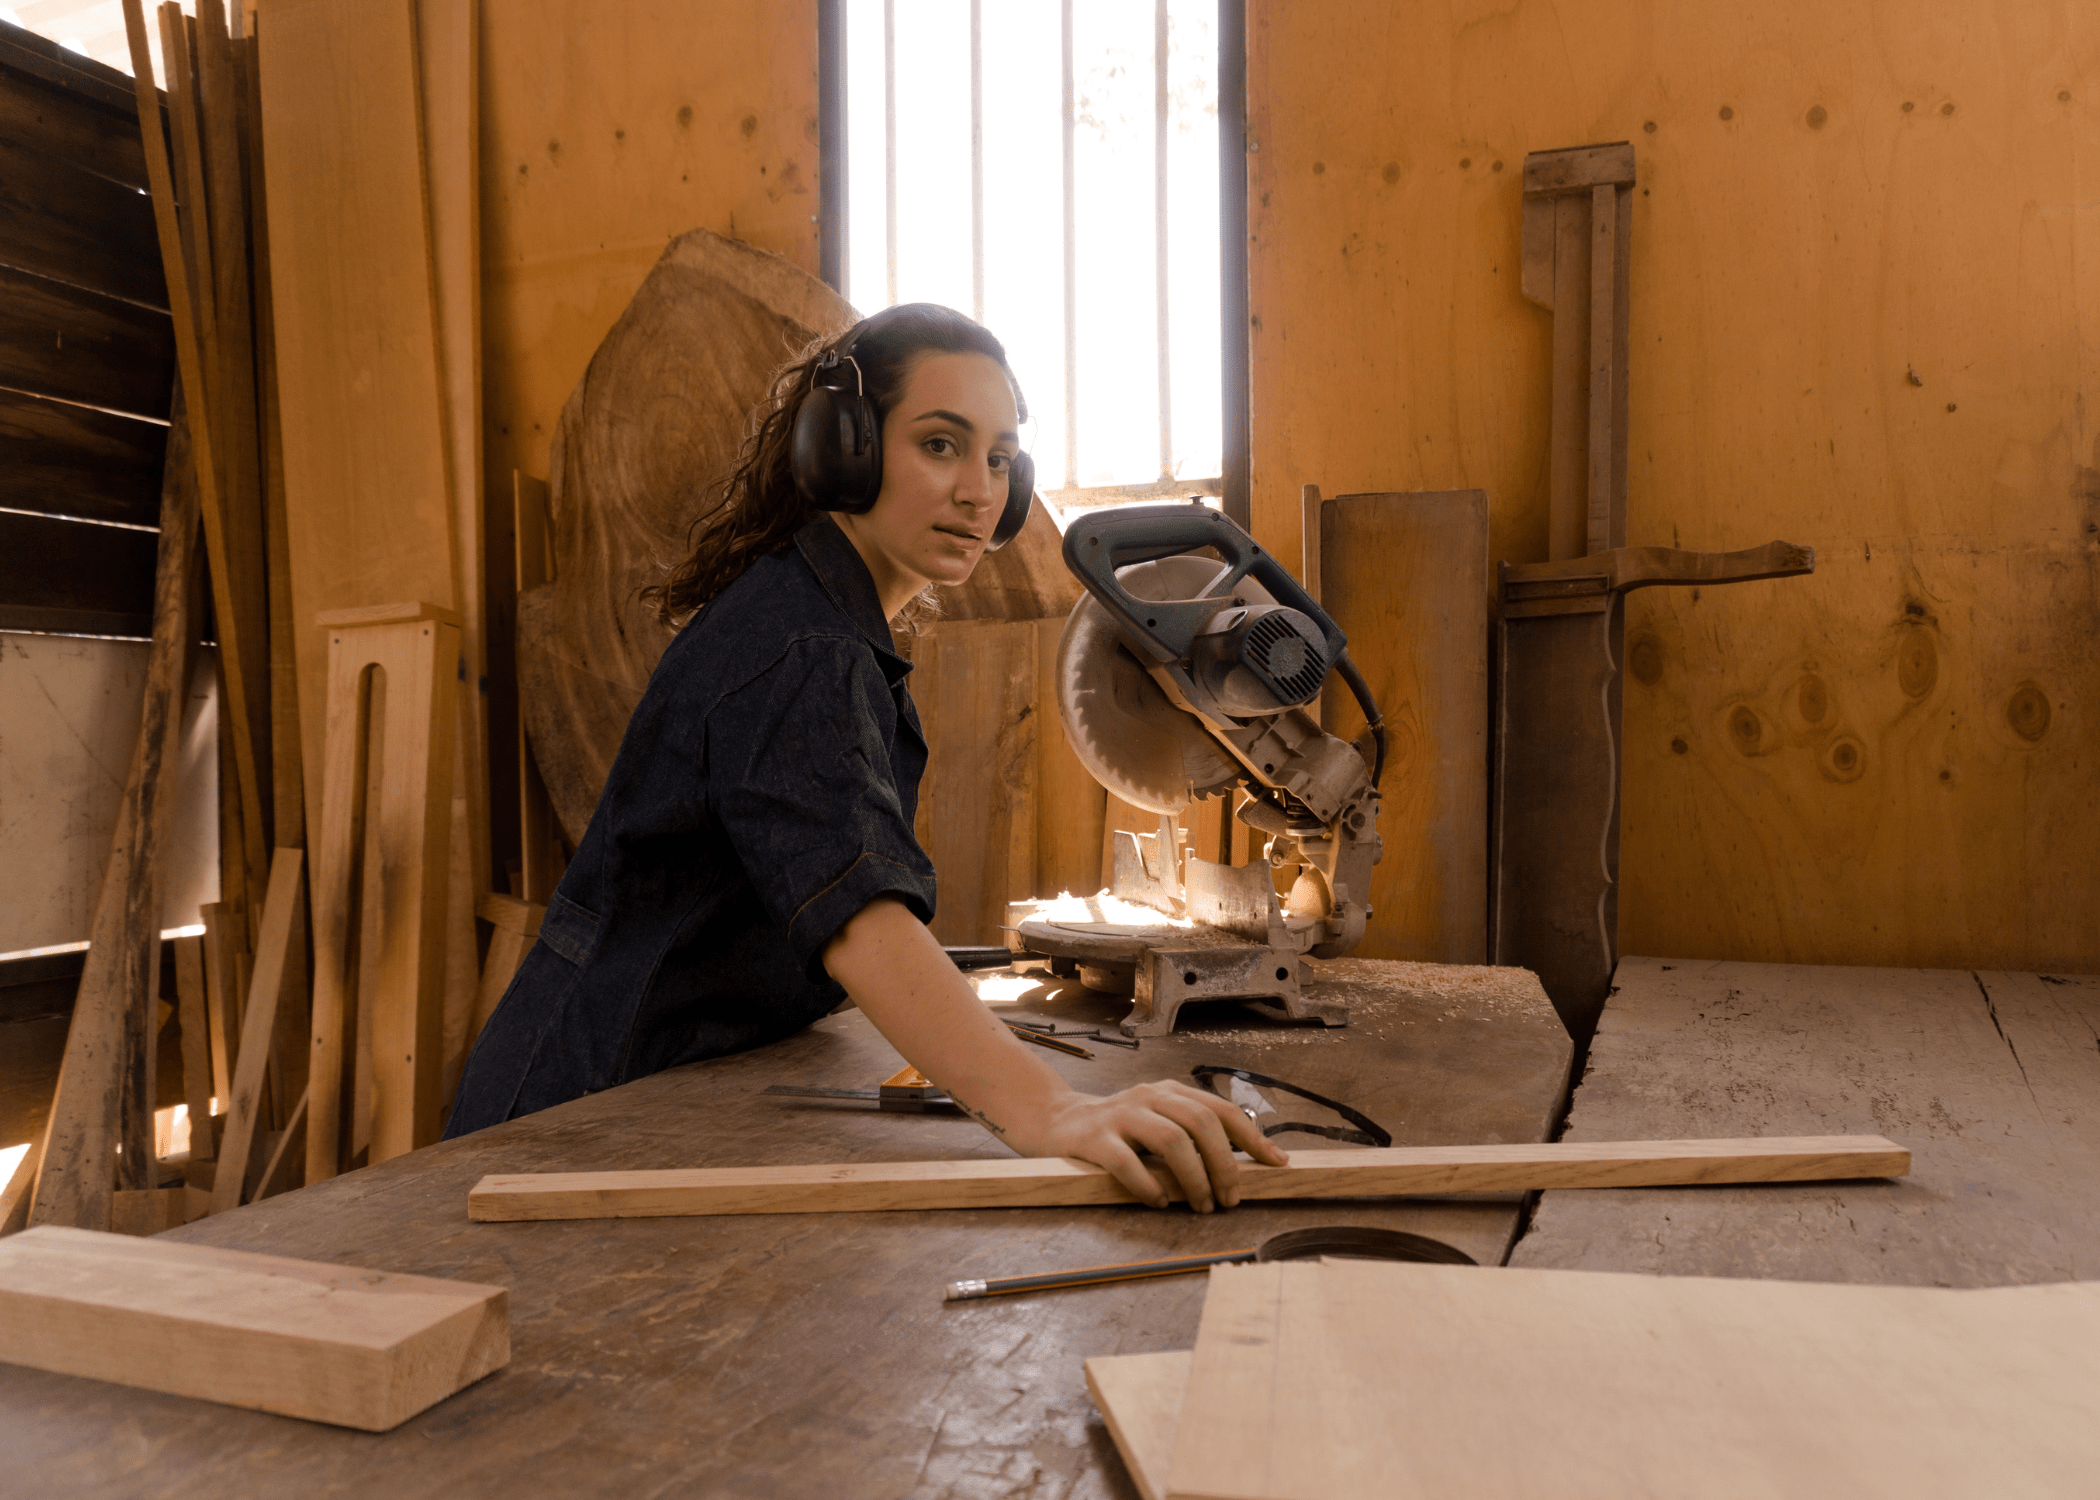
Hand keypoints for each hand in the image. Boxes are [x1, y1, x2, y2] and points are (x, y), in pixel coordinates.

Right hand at [1022, 1080, 1290, 1212]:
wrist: (1057, 1121)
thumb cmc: (1119, 1131)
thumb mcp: (1159, 1122)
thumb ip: (1193, 1136)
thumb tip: (1245, 1167)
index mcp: (1170, 1092)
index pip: (1221, 1110)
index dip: (1252, 1138)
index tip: (1276, 1163)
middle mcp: (1149, 1096)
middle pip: (1200, 1122)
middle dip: (1224, 1164)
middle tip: (1230, 1199)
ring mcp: (1121, 1115)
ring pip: (1170, 1140)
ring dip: (1194, 1178)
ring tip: (1200, 1205)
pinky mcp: (1094, 1138)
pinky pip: (1127, 1162)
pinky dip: (1148, 1185)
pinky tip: (1159, 1201)